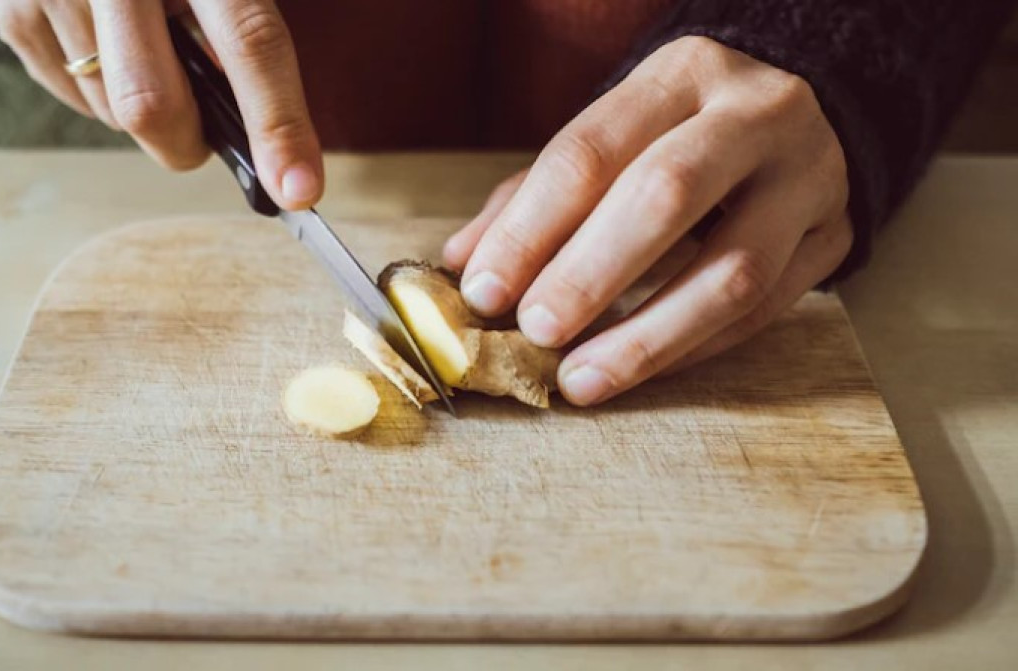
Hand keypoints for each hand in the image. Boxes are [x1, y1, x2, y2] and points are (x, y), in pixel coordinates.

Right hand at [0, 0, 322, 208]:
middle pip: (151, 104)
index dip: (278, 123)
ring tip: (151, 52)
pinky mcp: (12, 10)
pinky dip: (106, 93)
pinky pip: (74, 97)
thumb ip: (244, 32)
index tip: (297, 190)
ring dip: (148, 114)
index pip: (249, 42)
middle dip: (188, 144)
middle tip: (207, 135)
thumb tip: (265, 137)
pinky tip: (112, 46)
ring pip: (113, 113)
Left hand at [443, 37, 852, 405]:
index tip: (484, 289)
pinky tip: (637, 370)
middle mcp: (755, 113)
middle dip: (590, 273)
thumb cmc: (678, 132)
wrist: (801, 115)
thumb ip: (533, 197)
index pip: (591, 151)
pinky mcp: (835, 236)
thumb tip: (462, 264)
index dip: (530, 228)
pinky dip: (691, 349)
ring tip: (580, 379)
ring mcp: (808, 176)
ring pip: (732, 268)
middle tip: (535, 330)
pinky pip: (764, 311)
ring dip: (647, 335)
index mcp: (681, 73)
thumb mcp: (611, 137)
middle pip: (666, 194)